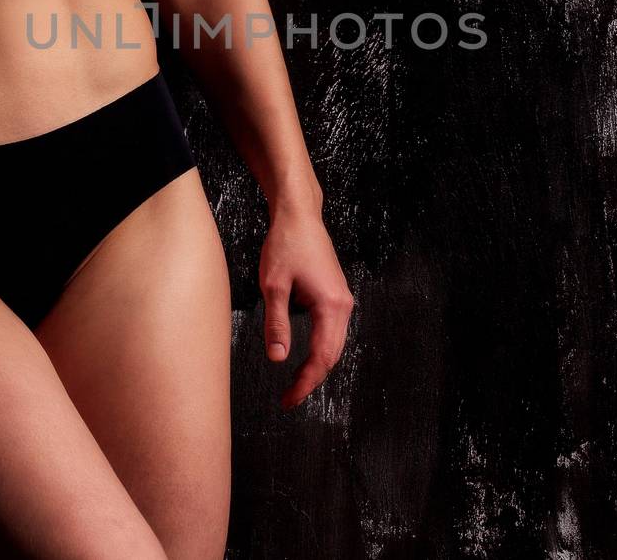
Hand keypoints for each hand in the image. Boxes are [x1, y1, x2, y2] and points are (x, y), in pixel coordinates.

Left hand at [258, 204, 353, 407]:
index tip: (288, 400)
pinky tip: (305, 357)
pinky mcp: (336, 295)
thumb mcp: (273, 286)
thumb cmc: (286, 244)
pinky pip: (332, 332)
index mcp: (331, 306)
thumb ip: (276, 324)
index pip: (321, 357)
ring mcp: (342, 300)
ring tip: (295, 385)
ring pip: (334, 345)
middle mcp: (343, 305)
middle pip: (332, 355)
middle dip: (311, 380)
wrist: (299, 216)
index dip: (305, 382)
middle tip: (289, 399)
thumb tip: (278, 358)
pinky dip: (321, 350)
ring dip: (317, 366)